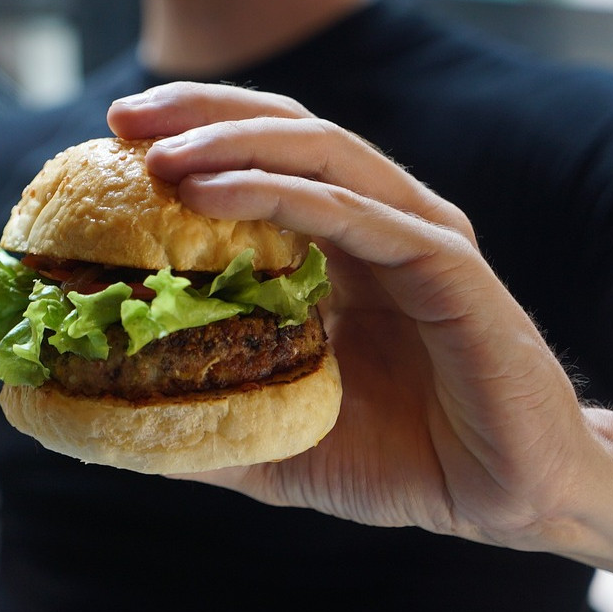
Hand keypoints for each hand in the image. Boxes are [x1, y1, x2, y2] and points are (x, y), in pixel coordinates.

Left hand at [107, 83, 612, 565]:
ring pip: (320, 153)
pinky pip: (356, 214)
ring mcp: (415, 236)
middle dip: (201, 113)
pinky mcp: (447, 266)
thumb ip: (202, 418)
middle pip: (286, 130)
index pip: (261, 158)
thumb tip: (110, 417)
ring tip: (159, 156)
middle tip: (121, 118)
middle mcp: (377, 222)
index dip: (191, 135)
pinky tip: (211, 194)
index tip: (110, 139)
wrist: (503, 498)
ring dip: (232, 144)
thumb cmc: (393, 461)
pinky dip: (281, 195)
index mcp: (338, 245)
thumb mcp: (273, 438)